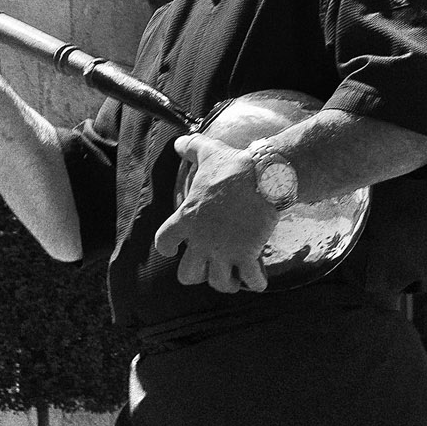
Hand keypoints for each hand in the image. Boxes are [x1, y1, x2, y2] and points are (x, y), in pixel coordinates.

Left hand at [148, 128, 282, 292]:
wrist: (263, 177)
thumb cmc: (233, 167)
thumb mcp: (208, 152)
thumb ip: (192, 148)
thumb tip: (180, 141)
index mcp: (185, 219)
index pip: (163, 242)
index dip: (167, 247)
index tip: (173, 249)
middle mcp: (201, 241)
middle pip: (188, 275)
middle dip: (198, 275)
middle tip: (209, 267)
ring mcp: (224, 251)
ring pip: (218, 283)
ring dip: (227, 283)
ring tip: (234, 278)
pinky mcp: (248, 255)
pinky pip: (250, 280)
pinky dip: (256, 283)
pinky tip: (259, 279)